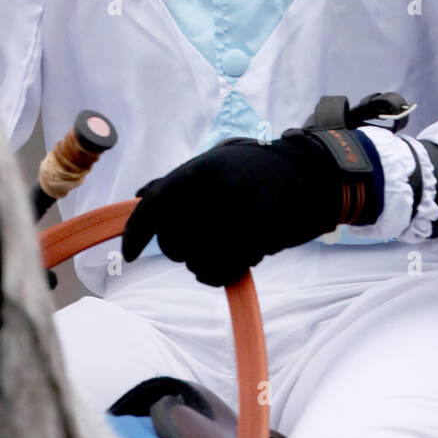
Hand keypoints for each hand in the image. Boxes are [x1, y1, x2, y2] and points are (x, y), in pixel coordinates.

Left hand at [121, 127, 381, 287]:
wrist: (307, 175)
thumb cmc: (254, 168)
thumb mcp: (213, 162)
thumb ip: (176, 181)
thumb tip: (141, 195)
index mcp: (198, 171)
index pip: (154, 207)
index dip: (136, 234)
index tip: (129, 254)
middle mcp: (213, 195)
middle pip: (172, 240)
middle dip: (178, 246)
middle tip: (195, 238)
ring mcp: (235, 219)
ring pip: (195, 261)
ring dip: (200, 261)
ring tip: (219, 245)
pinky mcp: (255, 241)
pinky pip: (220, 272)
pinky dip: (216, 274)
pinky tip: (226, 262)